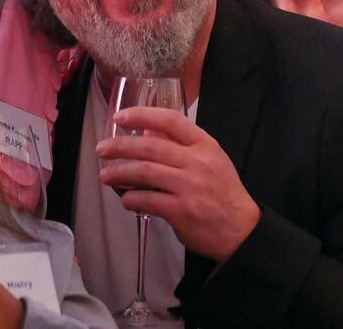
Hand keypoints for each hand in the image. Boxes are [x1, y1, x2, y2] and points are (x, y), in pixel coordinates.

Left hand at [96, 105, 260, 262]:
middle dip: (120, 146)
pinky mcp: (181, 210)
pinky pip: (147, 200)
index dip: (142, 115)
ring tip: (105, 176)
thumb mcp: (210, 159)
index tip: (120, 116)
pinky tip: (126, 199)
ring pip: (144, 173)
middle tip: (102, 149)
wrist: (240, 228)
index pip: (170, 121)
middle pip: (150, 147)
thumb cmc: (222, 191)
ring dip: (119, 173)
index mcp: (204, 145)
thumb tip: (147, 134)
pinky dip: (131, 198)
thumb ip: (182, 146)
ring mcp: (188, 187)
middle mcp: (196, 162)